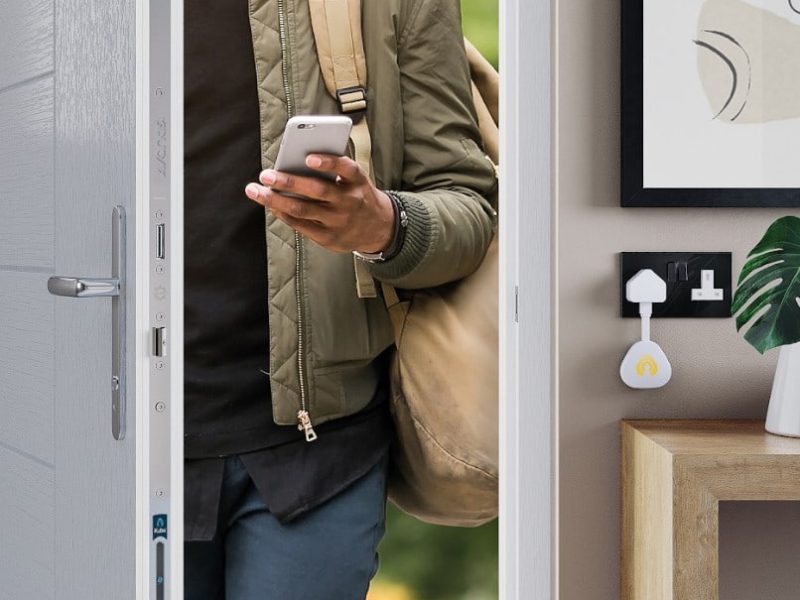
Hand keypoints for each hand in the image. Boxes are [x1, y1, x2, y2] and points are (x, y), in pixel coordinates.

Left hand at [244, 155, 395, 253]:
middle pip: (317, 190)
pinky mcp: (329, 238)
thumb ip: (332, 171)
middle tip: (266, 174)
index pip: (346, 168)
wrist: (377, 228)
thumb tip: (294, 163)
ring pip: (303, 209)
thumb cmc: (356, 195)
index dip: (328, 162)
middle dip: (289, 181)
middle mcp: (349, 201)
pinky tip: (271, 205)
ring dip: (275, 200)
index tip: (308, 157)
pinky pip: (301, 225)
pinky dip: (283, 214)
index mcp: (357, 181)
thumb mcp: (354, 180)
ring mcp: (339, 221)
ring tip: (256, 190)